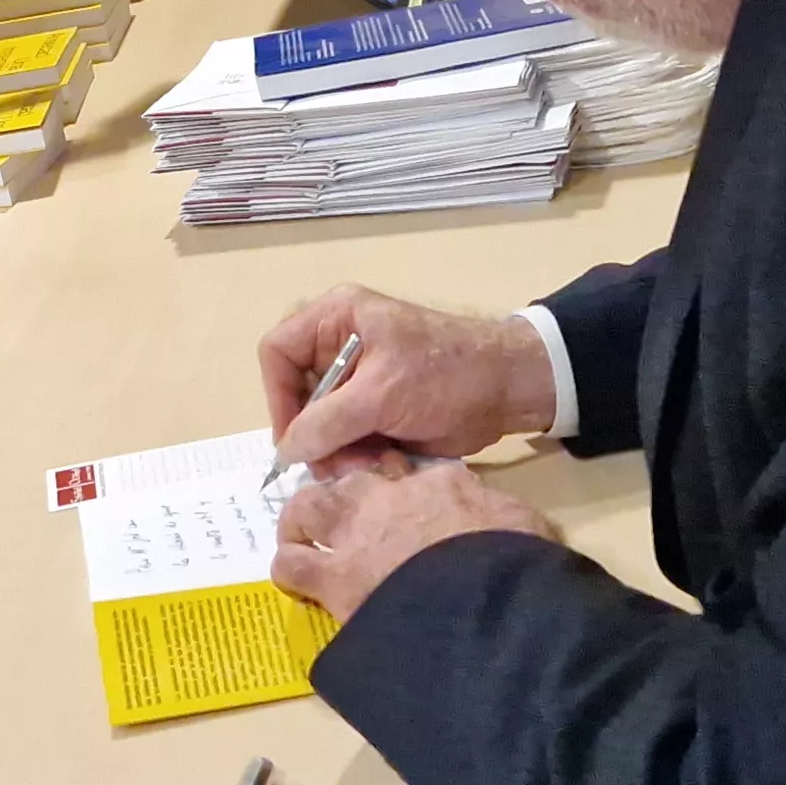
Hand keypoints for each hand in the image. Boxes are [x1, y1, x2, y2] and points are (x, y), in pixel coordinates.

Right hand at [260, 284, 557, 472]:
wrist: (508, 391)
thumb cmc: (446, 375)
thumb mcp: (381, 395)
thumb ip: (327, 422)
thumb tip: (285, 451)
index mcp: (336, 318)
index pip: (277, 352)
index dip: (277, 396)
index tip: (293, 439)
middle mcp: (339, 344)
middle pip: (297, 396)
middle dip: (316, 435)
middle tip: (337, 465)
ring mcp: (358, 380)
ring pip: (321, 425)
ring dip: (339, 453)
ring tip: (371, 466)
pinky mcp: (375, 410)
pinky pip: (347, 439)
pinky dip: (358, 457)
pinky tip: (385, 464)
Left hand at [272, 459, 561, 621]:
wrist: (488, 599)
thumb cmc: (516, 561)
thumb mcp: (520, 523)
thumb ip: (494, 513)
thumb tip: (492, 518)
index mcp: (438, 483)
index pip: (403, 470)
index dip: (392, 480)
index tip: (391, 491)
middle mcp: (389, 497)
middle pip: (346, 477)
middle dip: (338, 491)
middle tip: (338, 517)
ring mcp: (355, 534)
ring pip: (306, 509)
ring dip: (301, 525)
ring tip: (304, 546)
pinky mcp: (333, 578)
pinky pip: (292, 565)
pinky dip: (291, 571)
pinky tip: (300, 587)